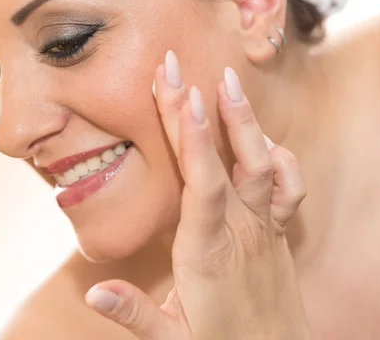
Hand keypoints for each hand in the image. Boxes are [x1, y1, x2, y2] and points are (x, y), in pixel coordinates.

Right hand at [85, 51, 310, 338]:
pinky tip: (260, 135)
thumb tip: (92, 294)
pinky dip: (277, 154)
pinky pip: (287, 186)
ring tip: (228, 78)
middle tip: (176, 65)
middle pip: (225, 161)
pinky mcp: (276, 231)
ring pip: (262, 165)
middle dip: (200, 109)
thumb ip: (134, 315)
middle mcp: (240, 232)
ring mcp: (263, 228)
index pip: (201, 185)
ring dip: (244, 120)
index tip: (182, 94)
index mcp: (206, 253)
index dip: (193, 139)